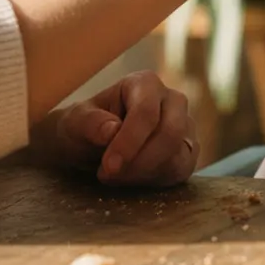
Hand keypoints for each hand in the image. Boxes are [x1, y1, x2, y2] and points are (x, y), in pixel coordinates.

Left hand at [30, 70, 198, 186]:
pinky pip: (181, 170)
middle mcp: (172, 100)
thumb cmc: (86, 127)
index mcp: (145, 83)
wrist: (93, 144)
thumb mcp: (76, 122)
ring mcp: (185, 125)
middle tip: (110, 175)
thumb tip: (111, 130)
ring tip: (115, 176)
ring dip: (144, 173)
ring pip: (178, 154)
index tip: (108, 167)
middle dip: (140, 161)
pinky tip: (132, 178)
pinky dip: (155, 180)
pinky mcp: (188, 151)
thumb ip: (90, 123)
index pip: (147, 112)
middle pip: (171, 132)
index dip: (129, 142)